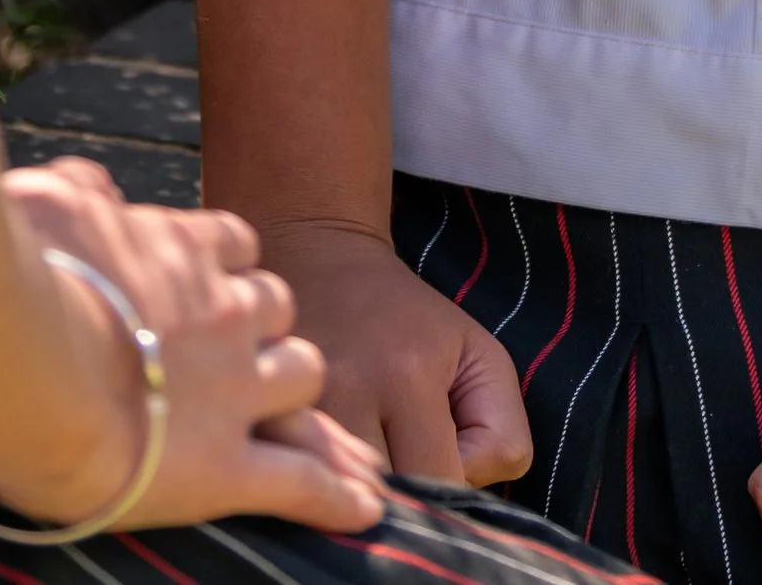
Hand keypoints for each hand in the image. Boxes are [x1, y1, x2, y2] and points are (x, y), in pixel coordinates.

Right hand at [0, 157, 385, 533]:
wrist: (21, 361)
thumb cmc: (18, 277)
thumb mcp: (48, 202)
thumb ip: (81, 191)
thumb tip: (93, 187)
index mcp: (182, 248)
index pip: (234, 245)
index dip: (227, 266)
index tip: (212, 283)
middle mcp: (224, 310)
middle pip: (279, 307)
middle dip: (266, 327)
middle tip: (243, 355)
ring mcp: (233, 388)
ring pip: (303, 374)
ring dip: (295, 388)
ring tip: (290, 416)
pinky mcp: (223, 468)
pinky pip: (300, 480)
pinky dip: (334, 494)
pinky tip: (364, 506)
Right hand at [258, 213, 531, 485]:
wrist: (322, 258)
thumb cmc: (412, 319)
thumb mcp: (479, 354)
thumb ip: (498, 431)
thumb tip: (461, 496)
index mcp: (408, 374)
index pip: (443, 482)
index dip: (452, 488)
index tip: (439, 456)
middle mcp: (348, 392)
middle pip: (386, 503)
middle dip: (402, 502)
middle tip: (399, 461)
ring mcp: (298, 407)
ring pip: (336, 502)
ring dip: (353, 498)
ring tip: (360, 464)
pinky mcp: (263, 417)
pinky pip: (295, 484)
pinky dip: (315, 485)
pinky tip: (323, 463)